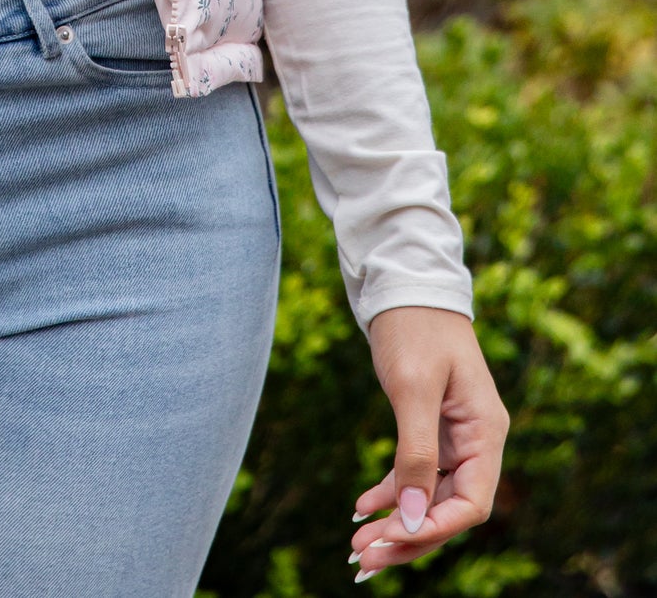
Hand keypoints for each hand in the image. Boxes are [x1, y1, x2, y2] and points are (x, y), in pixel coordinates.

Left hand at [349, 306, 508, 579]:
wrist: (404, 283)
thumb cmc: (415, 327)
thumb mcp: (413, 388)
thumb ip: (415, 453)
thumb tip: (412, 517)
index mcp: (486, 432)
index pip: (472, 503)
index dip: (434, 528)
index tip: (393, 540)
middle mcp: (477, 440)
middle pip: (448, 508)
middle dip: (409, 537)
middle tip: (363, 560)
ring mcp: (454, 436)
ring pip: (428, 496)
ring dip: (395, 521)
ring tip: (356, 545)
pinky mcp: (431, 427)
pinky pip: (414, 473)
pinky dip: (389, 492)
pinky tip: (360, 507)